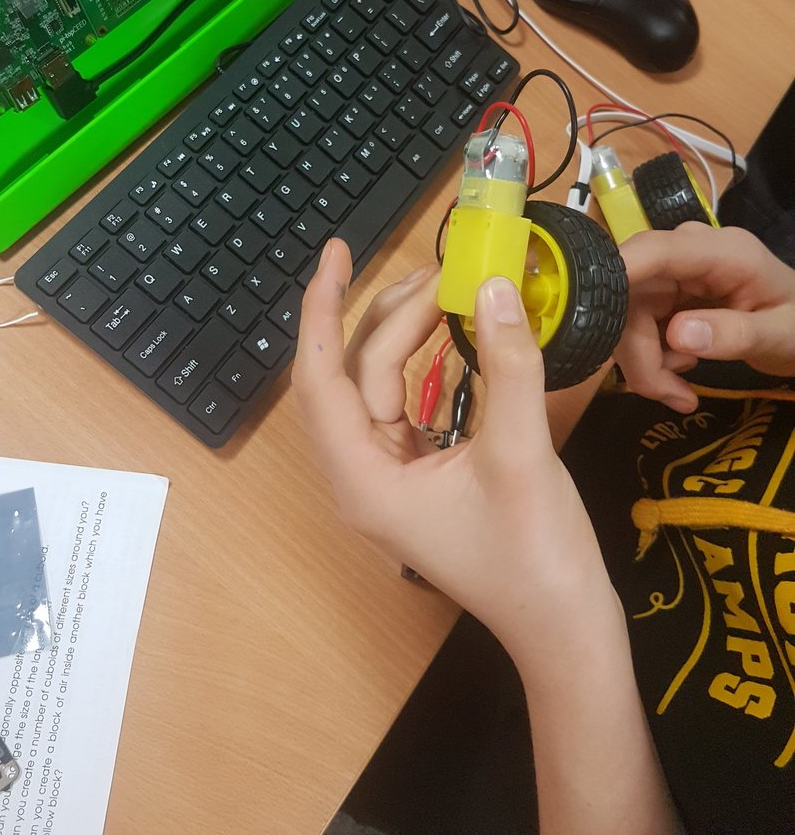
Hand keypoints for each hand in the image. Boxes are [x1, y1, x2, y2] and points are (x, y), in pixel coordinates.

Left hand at [293, 239, 615, 665]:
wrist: (565, 630)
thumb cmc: (535, 557)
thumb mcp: (521, 454)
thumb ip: (508, 365)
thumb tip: (495, 287)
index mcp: (363, 478)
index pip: (319, 376)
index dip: (323, 308)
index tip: (337, 252)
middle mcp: (363, 474)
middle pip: (357, 371)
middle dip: (393, 313)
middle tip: (444, 267)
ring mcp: (391, 476)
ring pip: (384, 384)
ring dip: (414, 334)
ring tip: (451, 287)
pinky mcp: (420, 475)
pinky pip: (411, 403)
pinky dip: (432, 364)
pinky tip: (461, 332)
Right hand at [616, 223, 794, 412]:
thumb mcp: (780, 336)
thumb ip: (734, 334)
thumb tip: (678, 336)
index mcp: (721, 252)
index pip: (656, 251)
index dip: (618, 274)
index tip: (590, 313)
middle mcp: (688, 257)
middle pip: (630, 294)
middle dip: (639, 350)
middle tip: (668, 394)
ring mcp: (674, 276)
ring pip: (626, 316)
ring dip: (644, 362)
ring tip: (680, 393)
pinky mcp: (665, 297)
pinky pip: (637, 327)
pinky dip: (650, 360)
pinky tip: (679, 376)